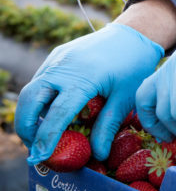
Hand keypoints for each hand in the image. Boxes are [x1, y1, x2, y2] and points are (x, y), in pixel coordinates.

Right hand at [15, 23, 163, 162]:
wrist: (135, 33)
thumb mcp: (126, 98)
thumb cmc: (134, 66)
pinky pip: (41, 79)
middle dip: (26, 127)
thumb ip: (109, 125)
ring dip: (30, 113)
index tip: (40, 157)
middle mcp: (63, 67)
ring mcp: (57, 59)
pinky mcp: (57, 55)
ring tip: (42, 135)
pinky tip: (51, 113)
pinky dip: (39, 98)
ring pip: (32, 89)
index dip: (46, 137)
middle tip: (36, 148)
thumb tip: (98, 155)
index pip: (57, 114)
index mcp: (82, 79)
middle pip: (30, 100)